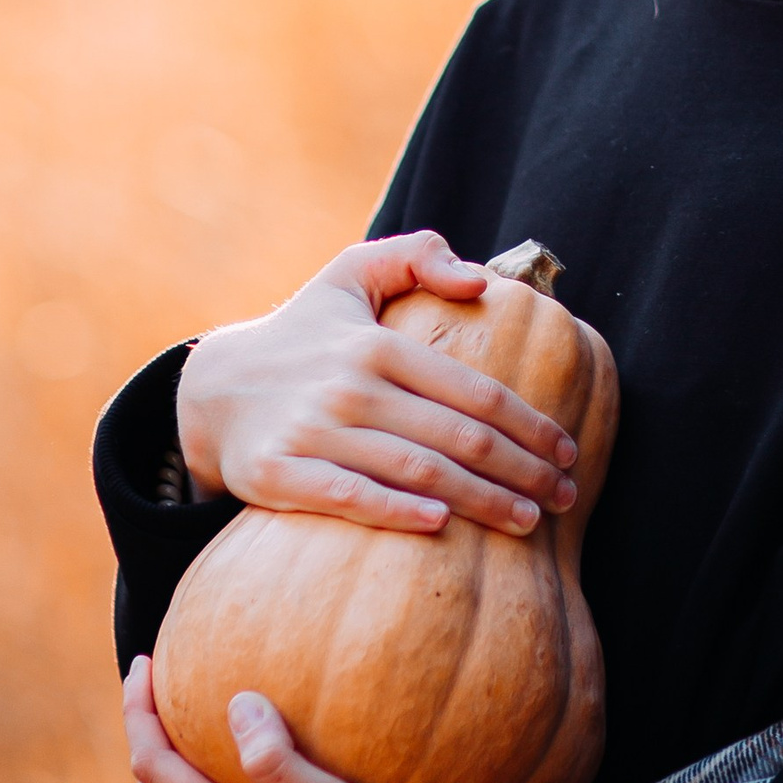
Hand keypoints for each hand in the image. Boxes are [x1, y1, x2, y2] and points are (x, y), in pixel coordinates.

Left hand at [124, 656, 443, 782]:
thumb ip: (280, 762)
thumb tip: (235, 702)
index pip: (156, 769)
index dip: (140, 715)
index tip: (144, 660)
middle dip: (145, 730)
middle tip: (154, 674)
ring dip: (170, 754)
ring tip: (186, 703)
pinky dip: (206, 770)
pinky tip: (247, 743)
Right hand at [175, 229, 576, 540]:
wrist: (213, 391)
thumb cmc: (305, 333)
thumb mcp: (352, 272)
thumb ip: (418, 256)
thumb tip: (482, 281)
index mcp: (377, 344)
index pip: (474, 391)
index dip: (530, 424)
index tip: (569, 451)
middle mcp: (348, 386)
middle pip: (456, 438)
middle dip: (522, 471)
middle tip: (564, 497)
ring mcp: (312, 433)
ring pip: (415, 472)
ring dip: (481, 501)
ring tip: (529, 522)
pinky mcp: (278, 477)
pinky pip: (348, 499)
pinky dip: (396, 512)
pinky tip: (441, 526)